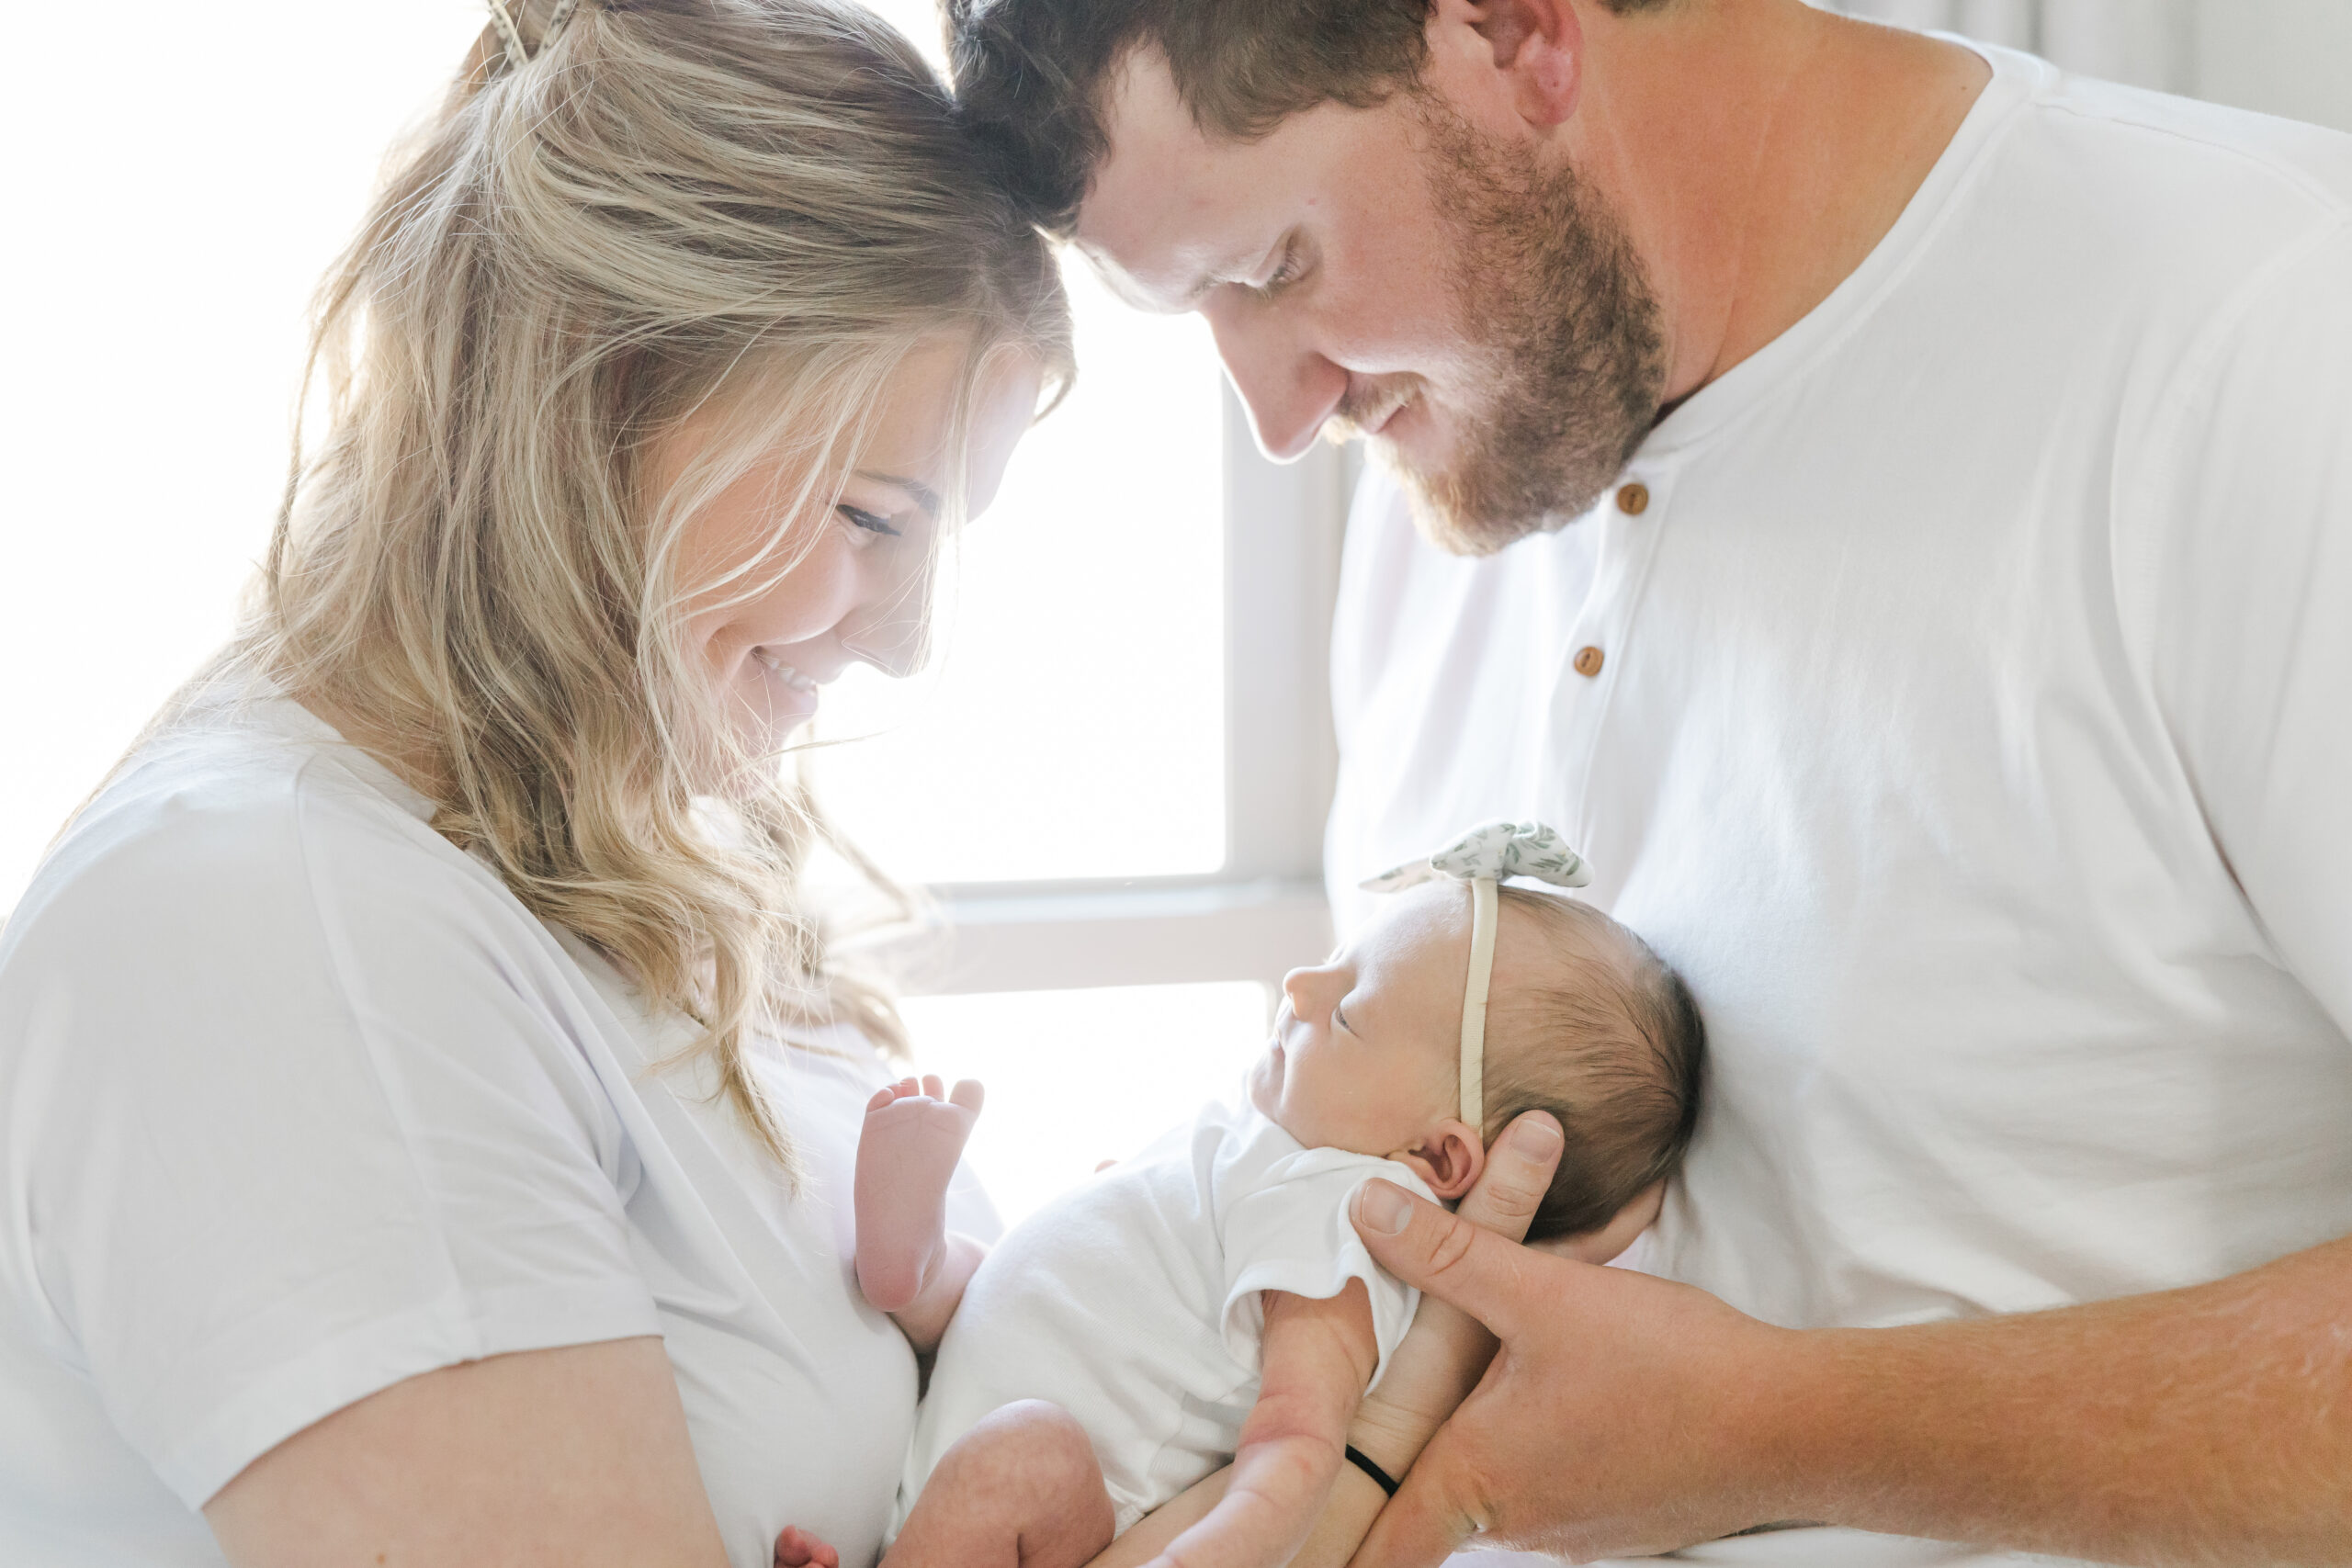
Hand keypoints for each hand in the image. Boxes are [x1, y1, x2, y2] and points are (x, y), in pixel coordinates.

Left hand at [1344, 1179, 1805, 1565]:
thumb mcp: (1546, 1293)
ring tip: (1493, 1378)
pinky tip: (1567, 1386)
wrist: (1794, 1425)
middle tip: (1369, 1431)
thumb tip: (1366, 1209)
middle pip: (1432, 1497)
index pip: (1380, 1545)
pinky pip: (1551, 1479)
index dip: (1328, 1547)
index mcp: (1478, 1477)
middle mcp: (1517, 1521)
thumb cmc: (1670, 1368)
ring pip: (1497, 1481)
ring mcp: (1571, 1528)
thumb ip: (1449, 1253)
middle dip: (1408, 1454)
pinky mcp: (1616, 1515)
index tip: (1291, 1552)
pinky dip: (1539, 1439)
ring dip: (1484, 1436)